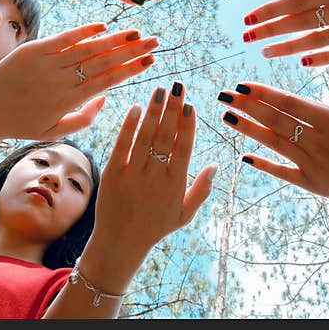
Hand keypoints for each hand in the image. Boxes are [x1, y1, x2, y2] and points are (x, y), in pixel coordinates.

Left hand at [0, 24, 157, 140]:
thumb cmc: (21, 125)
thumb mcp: (55, 131)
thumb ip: (85, 117)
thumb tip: (105, 97)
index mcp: (68, 101)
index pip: (107, 81)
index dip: (130, 70)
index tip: (151, 61)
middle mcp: (60, 81)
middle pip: (103, 62)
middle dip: (132, 51)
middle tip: (155, 42)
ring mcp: (46, 64)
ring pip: (87, 49)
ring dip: (114, 40)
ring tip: (136, 33)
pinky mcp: (32, 50)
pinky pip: (63, 39)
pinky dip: (83, 32)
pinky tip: (103, 27)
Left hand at [82, 84, 215, 282]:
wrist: (120, 243)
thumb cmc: (155, 227)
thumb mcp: (184, 214)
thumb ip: (201, 190)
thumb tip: (216, 165)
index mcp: (175, 185)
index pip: (184, 148)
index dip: (188, 125)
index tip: (191, 105)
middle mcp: (155, 177)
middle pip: (166, 137)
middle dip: (173, 109)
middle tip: (178, 86)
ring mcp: (133, 174)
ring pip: (145, 136)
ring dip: (153, 111)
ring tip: (160, 90)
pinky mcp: (112, 173)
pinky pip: (122, 145)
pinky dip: (129, 126)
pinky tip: (136, 107)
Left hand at [217, 79, 328, 208]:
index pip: (289, 104)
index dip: (263, 93)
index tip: (242, 83)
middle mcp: (320, 144)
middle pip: (275, 121)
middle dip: (247, 106)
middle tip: (223, 94)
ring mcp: (315, 167)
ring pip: (274, 144)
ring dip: (248, 130)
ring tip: (227, 116)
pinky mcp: (314, 185)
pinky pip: (283, 172)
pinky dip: (264, 164)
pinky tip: (244, 156)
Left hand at [241, 0, 328, 64]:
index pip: (299, 1)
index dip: (272, 10)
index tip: (249, 17)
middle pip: (303, 23)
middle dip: (271, 31)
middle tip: (245, 37)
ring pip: (320, 42)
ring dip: (290, 48)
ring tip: (266, 53)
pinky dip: (324, 58)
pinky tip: (304, 62)